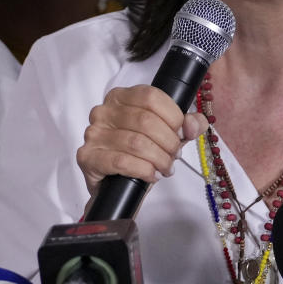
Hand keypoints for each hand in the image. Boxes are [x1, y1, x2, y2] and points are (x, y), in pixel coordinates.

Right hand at [76, 85, 208, 197]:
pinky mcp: (87, 157)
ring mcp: (93, 133)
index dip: (173, 116)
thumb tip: (194, 123)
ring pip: (136, 142)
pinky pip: (121, 161)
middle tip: (174, 155)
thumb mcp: (166, 135)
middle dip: (168, 142)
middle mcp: (103, 111)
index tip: (182, 133)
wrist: (116, 186)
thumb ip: (185, 125)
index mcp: (121, 97)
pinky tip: (152, 175)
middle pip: (146, 120)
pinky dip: (143, 170)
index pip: (151, 97)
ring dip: (159, 159)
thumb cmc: (139, 155)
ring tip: (165, 168)